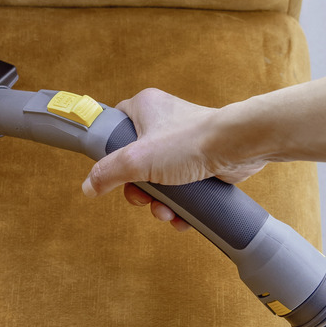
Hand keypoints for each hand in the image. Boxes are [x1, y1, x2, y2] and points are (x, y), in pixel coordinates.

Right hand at [81, 88, 266, 230]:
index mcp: (145, 108)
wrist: (237, 147)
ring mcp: (183, 143)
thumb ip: (109, 172)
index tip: (112, 169)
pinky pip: (181, 187)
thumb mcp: (138, 159)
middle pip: (136, 161)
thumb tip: (88, 186)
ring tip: (166, 213)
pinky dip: (180, 205)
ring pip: (159, 178)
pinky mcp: (200, 161)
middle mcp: (164, 122)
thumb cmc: (190, 141)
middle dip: (139, 188)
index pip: (115, 124)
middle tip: (143, 198)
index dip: (110, 149)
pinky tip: (181, 217)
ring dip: (159, 202)